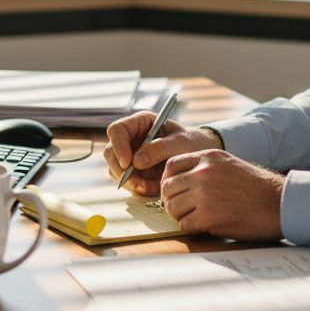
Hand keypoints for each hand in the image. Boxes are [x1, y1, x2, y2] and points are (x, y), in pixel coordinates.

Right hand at [104, 111, 221, 195]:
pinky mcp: (134, 170)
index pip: (116, 130)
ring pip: (115, 170)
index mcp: (140, 123)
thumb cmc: (192, 143)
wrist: (198, 157)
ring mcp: (130, 154)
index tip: (129, 164)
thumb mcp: (181, 142)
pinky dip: (136, 188)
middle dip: (122, 170)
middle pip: (111, 152)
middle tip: (138, 184)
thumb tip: (136, 161)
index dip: (118, 146)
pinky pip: (125, 181)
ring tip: (152, 186)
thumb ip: (159, 149)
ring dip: (130, 182)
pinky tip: (153, 188)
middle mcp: (131, 137)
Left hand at [159, 149, 284, 241]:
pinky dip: (191, 228)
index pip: (171, 165)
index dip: (169, 180)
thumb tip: (181, 180)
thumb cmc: (256, 187)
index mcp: (208, 157)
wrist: (278, 203)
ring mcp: (204, 194)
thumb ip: (205, 167)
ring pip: (172, 207)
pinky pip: (184, 224)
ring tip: (195, 217)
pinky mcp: (208, 216)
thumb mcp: (228, 164)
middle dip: (171, 200)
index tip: (174, 191)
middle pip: (167, 187)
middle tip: (182, 208)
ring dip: (180, 215)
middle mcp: (203, 173)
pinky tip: (204, 226)